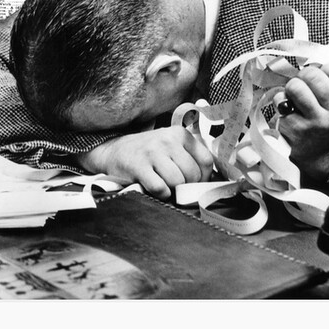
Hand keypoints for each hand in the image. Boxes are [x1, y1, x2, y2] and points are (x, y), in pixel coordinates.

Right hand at [77, 126, 213, 199]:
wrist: (114, 150)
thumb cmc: (149, 152)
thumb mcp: (171, 146)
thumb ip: (191, 157)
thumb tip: (213, 181)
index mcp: (180, 134)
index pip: (206, 161)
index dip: (204, 178)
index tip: (196, 183)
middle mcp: (168, 140)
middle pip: (192, 174)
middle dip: (187, 186)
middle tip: (177, 186)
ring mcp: (153, 152)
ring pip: (177, 182)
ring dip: (173, 190)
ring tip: (165, 186)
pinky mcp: (139, 166)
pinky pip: (160, 188)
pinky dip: (160, 194)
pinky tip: (155, 189)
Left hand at [276, 62, 328, 182]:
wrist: (321, 152)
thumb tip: (311, 60)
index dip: (327, 69)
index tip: (325, 77)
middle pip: (314, 75)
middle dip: (305, 75)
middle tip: (306, 85)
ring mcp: (319, 123)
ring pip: (296, 86)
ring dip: (292, 87)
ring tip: (296, 96)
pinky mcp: (298, 130)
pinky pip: (281, 101)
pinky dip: (281, 101)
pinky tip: (289, 110)